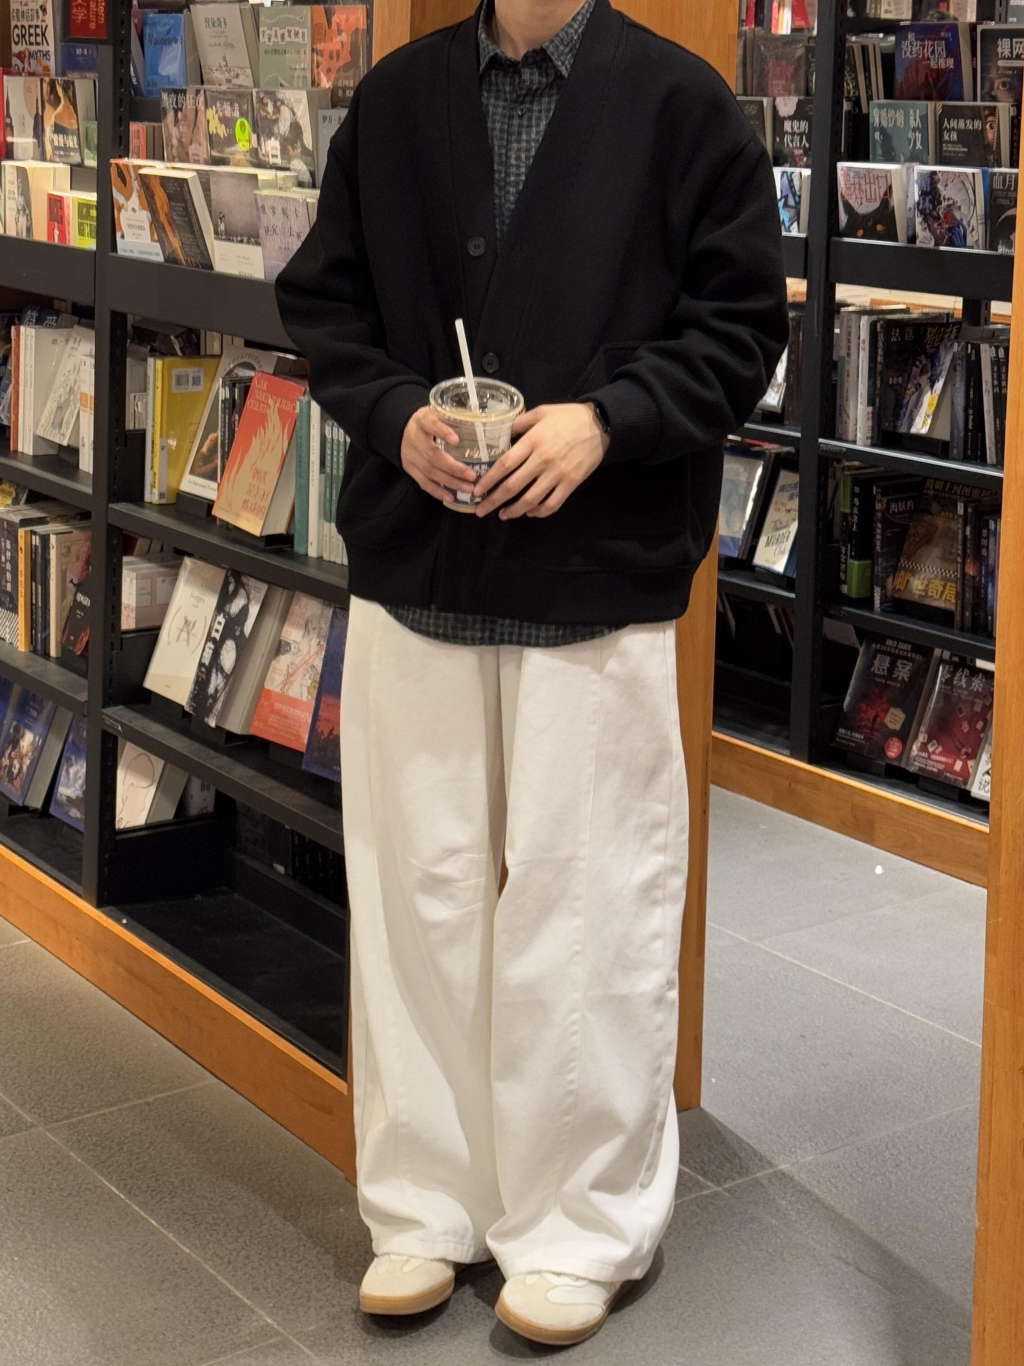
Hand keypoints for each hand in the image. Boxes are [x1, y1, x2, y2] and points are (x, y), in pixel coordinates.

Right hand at [400, 406, 477, 501]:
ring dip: (450, 482)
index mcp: (422, 419)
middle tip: (472, 476)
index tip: (456, 440)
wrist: (404, 428)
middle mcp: (413, 437)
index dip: (442, 432)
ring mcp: (409, 455)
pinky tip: (451, 497)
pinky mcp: (409, 468)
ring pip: (429, 471)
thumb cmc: (432, 420)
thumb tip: (486, 423)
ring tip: (468, 488)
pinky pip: (423, 482)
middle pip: (431, 454)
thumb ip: (457, 417)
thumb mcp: (441, 412)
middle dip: (453, 467)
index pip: (430, 424)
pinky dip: (437, 491)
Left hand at [474, 403, 609, 518]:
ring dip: (514, 510)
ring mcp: (558, 474)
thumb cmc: (568, 416)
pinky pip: (553, 503)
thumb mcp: (541, 412)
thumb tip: (500, 433)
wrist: (600, 424)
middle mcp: (543, 460)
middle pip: (513, 486)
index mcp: (533, 441)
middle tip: (481, 510)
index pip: (505, 464)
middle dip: (494, 500)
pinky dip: (539, 512)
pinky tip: (530, 513)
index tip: (477, 490)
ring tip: (503, 515)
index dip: (489, 479)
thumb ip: (520, 423)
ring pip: (531, 499)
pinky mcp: (571, 483)